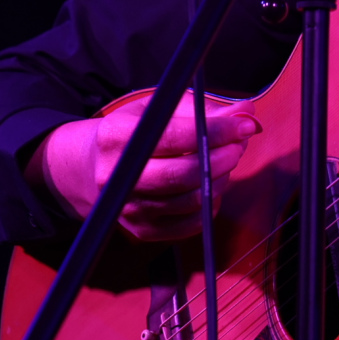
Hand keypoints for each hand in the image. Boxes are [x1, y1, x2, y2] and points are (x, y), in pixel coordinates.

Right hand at [35, 92, 259, 241]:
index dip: (217, 131)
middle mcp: (117, 176)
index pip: (177, 136)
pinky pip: (189, 224)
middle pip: (183, 174)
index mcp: (116, 136)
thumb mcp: (160, 109)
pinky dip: (209, 204)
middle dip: (223, 158)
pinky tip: (210, 184)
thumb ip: (204, 109)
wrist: (92, 167)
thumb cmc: (134, 131)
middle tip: (239, 144)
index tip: (245, 125)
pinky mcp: (140, 230)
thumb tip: (246, 112)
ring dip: (220, 179)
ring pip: (190, 200)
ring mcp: (127, 208)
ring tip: (226, 160)